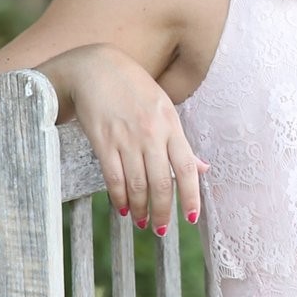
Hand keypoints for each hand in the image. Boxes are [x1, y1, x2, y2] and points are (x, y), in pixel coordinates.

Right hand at [45, 43, 208, 233]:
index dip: (190, 197)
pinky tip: (122, 208)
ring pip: (137, 185)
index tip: (190, 218)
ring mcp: (126, 138)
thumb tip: (202, 169)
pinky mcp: (103, 140)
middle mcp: (151, 134)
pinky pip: (113, 178)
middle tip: (161, 230)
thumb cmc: (133, 87)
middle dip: (162, 212)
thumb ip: (181, 141)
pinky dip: (119, 197)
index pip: (186, 169)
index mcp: (171, 125)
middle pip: (161, 184)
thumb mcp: (164, 107)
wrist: (95, 66)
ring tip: (141, 222)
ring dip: (140, 209)